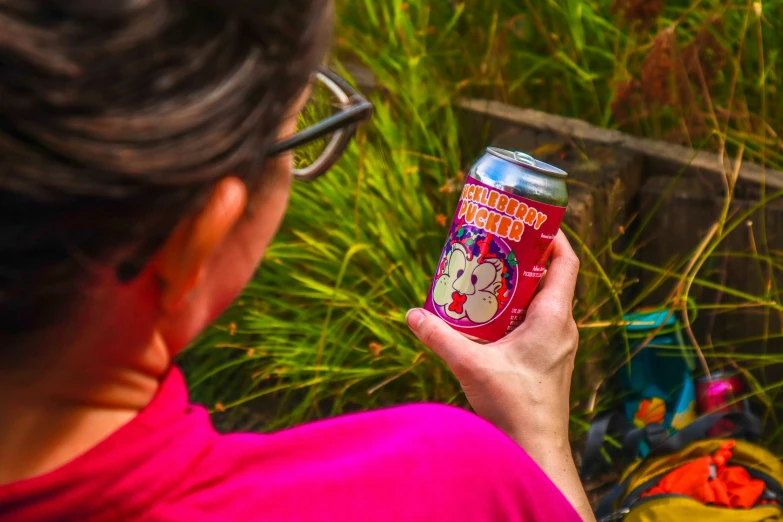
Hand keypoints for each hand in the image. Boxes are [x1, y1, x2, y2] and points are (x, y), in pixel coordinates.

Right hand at [407, 230, 579, 445]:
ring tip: (487, 277)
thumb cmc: (515, 406)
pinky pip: (537, 322)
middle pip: (551, 278)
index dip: (553, 237)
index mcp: (553, 318)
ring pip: (543, 301)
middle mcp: (562, 327)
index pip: (566, 262)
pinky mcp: (549, 359)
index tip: (531, 223)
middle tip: (495, 247)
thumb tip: (413, 315)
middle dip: (525, 259)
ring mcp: (558, 344)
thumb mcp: (471, 366)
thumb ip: (440, 338)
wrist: (535, 447)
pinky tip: (490, 318)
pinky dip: (517, 310)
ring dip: (519, 286)